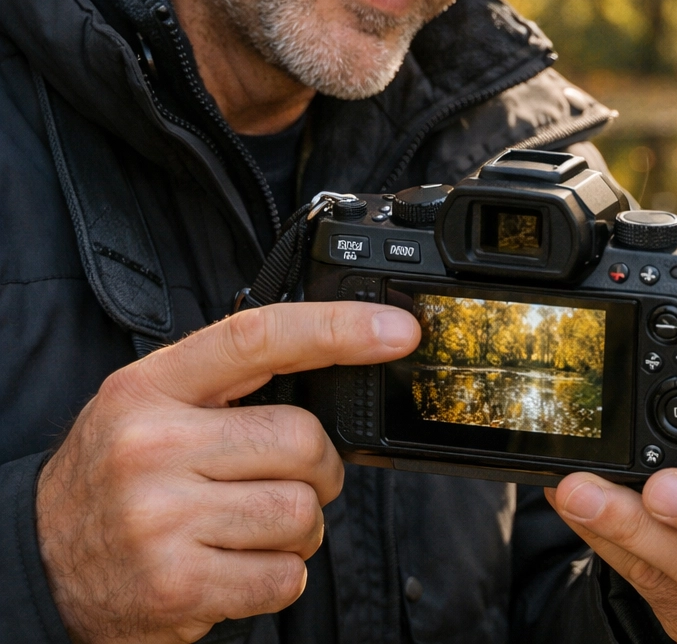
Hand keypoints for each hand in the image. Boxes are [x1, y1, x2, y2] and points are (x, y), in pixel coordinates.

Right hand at [36, 301, 419, 642]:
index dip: (339, 329)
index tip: (398, 332)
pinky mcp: (179, 587)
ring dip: (298, 528)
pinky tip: (234, 565)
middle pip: (303, 441)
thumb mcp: (150, 405)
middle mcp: (152, 449)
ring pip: (303, 513)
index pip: (258, 338)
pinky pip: (286, 576)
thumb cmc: (115, 477)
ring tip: (248, 527)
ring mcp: (163, 522)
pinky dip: (279, 576)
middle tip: (283, 479)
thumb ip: (229, 382)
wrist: (39, 565)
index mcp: (150, 388)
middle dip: (316, 468)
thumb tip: (339, 355)